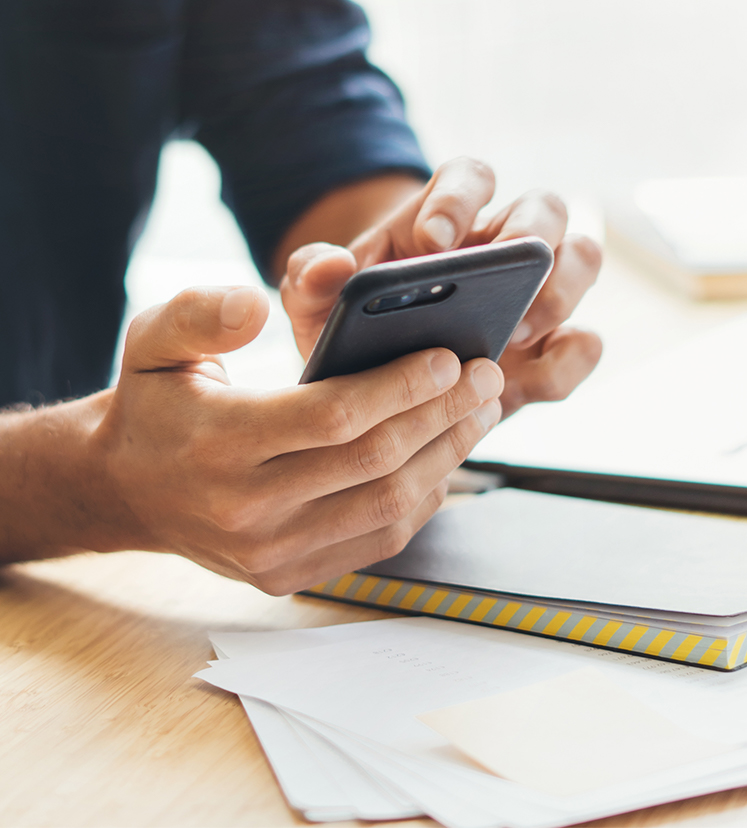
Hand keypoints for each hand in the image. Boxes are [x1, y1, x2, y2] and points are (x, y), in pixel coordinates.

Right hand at [86, 285, 502, 593]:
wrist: (127, 490)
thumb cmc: (155, 405)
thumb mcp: (153, 340)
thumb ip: (202, 313)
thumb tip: (258, 304)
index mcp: (218, 444)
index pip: (332, 417)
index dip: (400, 386)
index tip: (449, 358)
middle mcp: (246, 510)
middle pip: (374, 462)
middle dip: (443, 415)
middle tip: (485, 377)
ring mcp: (271, 553)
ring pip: (388, 506)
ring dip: (446, 456)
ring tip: (481, 413)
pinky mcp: (289, 575)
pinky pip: (378, 540)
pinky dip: (423, 499)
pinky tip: (445, 458)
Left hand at [280, 157, 602, 417]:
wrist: (379, 375)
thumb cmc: (354, 325)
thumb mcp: (317, 303)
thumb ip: (310, 277)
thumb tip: (330, 265)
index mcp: (445, 219)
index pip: (469, 178)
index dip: (459, 199)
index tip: (432, 243)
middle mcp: (501, 247)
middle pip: (545, 209)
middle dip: (529, 237)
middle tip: (496, 284)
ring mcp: (535, 294)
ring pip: (582, 260)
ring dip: (562, 291)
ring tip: (516, 333)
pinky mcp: (550, 348)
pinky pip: (584, 344)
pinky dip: (569, 359)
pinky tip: (524, 383)